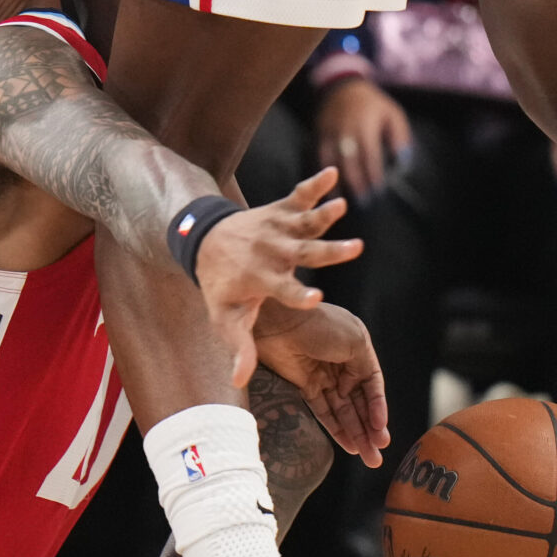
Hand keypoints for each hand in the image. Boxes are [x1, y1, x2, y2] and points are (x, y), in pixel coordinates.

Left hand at [191, 168, 363, 387]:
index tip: (317, 298)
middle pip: (304, 253)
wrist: (202, 240)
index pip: (283, 290)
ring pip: (305, 222)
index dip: (299, 294)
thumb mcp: (224, 318)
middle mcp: (272, 252)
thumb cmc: (221, 286)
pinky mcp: (281, 210)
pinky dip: (314, 184)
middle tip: (354, 248)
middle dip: (329, 252)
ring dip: (324, 213)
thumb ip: (238, 347)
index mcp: (262, 280)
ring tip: (342, 206)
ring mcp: (278, 228)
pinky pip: (299, 195)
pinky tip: (331, 173)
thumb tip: (238, 383)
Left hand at [253, 300, 388, 466]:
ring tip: (369, 458)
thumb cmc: (318, 324)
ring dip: (356, 434)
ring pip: (344, 411)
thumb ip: (364, 368)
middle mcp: (343, 364)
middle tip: (377, 457)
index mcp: (358, 350)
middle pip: (359, 403)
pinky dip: (335, 428)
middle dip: (369, 430)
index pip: (372, 387)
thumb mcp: (354, 341)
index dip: (377, 411)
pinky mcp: (304, 384)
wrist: (277, 320)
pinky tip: (348, 445)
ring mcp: (323, 375)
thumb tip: (363, 393)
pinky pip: (324, 410)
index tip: (381, 433)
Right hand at [314, 76, 410, 201]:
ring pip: (333, 161)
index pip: (370, 155)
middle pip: (350, 161)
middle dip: (357, 183)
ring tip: (346, 200)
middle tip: (365, 202)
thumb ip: (399, 137)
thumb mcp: (393, 114)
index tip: (379, 191)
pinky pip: (321, 157)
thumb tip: (402, 161)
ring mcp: (330, 132)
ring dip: (340, 182)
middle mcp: (346, 130)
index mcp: (365, 125)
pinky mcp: (319, 135)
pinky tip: (329, 188)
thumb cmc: (373, 104)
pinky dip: (325, 174)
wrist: (342, 88)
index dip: (374, 174)